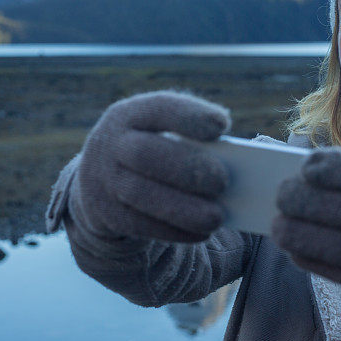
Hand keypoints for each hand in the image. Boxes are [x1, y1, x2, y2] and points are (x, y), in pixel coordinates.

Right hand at [74, 90, 230, 242]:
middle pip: (145, 153)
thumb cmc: (154, 151)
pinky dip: (175, 230)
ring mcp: (104, 180)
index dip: (189, 116)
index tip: (223, 125)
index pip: (159, 108)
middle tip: (223, 182)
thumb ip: (195, 141)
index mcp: (132, 114)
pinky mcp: (108, 214)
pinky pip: (141, 225)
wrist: (102, 180)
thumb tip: (239, 164)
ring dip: (184, 208)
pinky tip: (202, 233)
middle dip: (187, 168)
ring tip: (218, 217)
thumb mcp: (164, 134)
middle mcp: (112, 144)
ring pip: (141, 194)